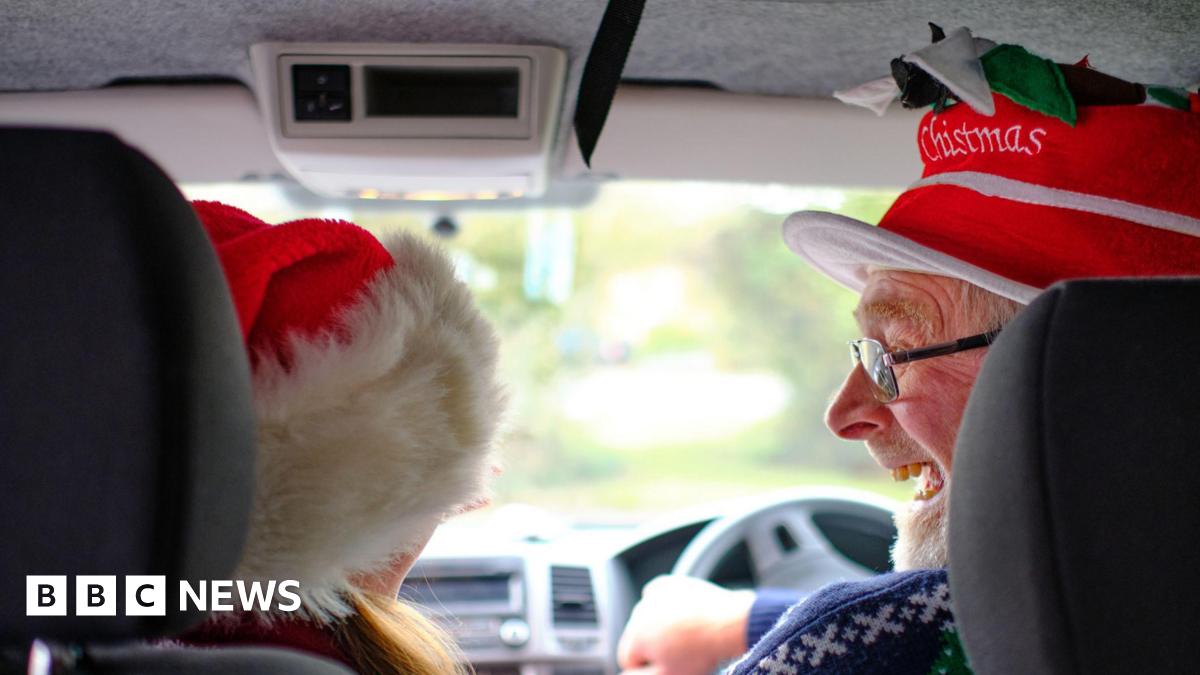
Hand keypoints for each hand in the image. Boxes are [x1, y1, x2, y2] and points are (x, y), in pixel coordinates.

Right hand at [617, 575, 755, 674]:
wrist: (727, 624)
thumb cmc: (699, 652)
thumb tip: (625, 674)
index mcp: (635, 636)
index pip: (628, 657)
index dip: (647, 665)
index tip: (667, 665)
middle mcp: (639, 612)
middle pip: (637, 636)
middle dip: (653, 645)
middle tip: (679, 652)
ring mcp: (654, 595)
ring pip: (648, 617)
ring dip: (660, 626)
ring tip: (685, 635)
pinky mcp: (669, 584)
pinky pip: (658, 596)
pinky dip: (665, 605)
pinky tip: (679, 615)